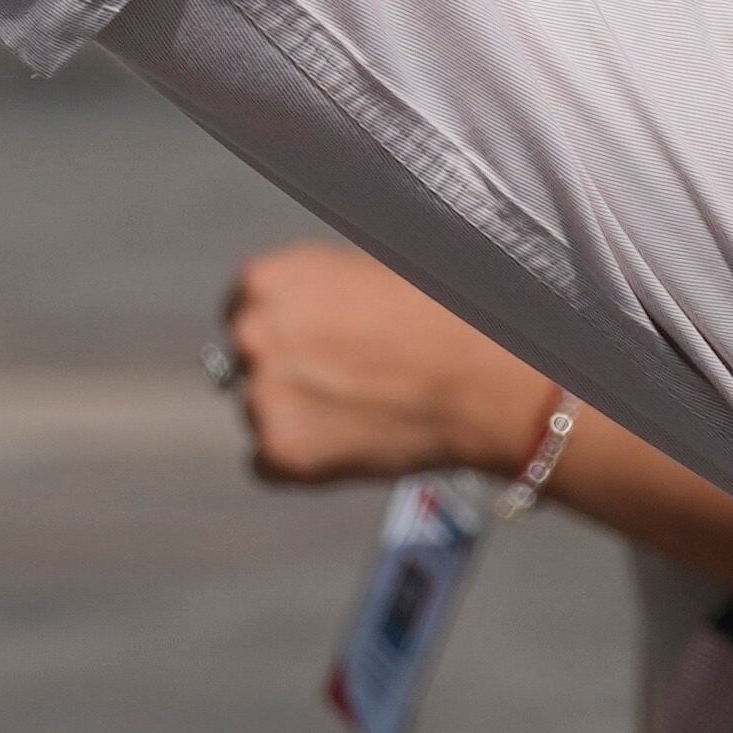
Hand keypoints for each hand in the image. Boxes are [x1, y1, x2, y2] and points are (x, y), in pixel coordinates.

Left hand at [219, 242, 551, 486]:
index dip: (285, 327)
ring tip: (367, 409)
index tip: (319, 341)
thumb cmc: (447, 315)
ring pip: (260, 413)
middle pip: (246, 360)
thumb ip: (319, 288)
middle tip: (348, 378)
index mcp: (267, 280)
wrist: (489, 381)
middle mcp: (251, 334)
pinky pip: (269, 464)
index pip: (243, 307)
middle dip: (288, 370)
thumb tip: (299, 308)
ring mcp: (261, 398)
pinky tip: (356, 441)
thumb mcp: (372, 269)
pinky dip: (305, 460)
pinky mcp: (279, 454)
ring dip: (299, 415)